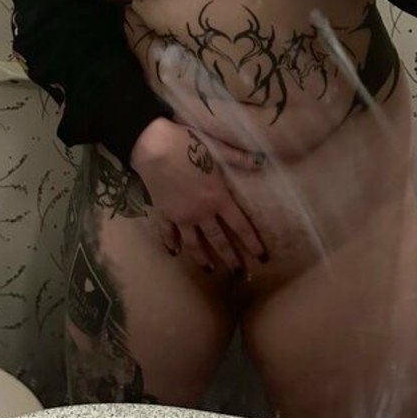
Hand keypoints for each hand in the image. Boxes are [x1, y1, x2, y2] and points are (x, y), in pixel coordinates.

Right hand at [129, 118, 269, 271]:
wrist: (154, 147)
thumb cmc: (186, 144)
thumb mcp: (217, 148)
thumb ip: (239, 158)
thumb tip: (262, 161)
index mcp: (217, 198)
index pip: (240, 226)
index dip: (252, 243)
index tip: (261, 258)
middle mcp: (201, 213)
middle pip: (219, 241)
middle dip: (230, 258)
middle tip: (238, 273)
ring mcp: (181, 216)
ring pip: (194, 243)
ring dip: (202, 258)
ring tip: (209, 270)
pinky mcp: (163, 213)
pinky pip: (168, 234)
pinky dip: (171, 243)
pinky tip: (174, 252)